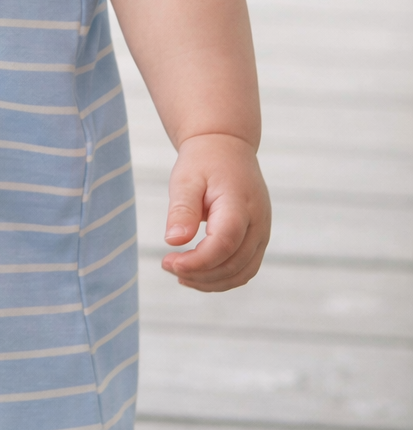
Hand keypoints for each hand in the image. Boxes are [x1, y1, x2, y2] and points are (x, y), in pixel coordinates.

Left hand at [162, 132, 270, 290]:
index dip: (198, 261)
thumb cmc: (204, 162)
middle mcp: (258, 222)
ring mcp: (262, 233)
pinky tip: (196, 274)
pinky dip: (222, 278)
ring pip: (242, 273)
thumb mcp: (185, 178)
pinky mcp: (258, 239)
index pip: (224, 243)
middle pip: (234, 264)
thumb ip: (182, 209)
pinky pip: (244, 269)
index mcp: (239, 203)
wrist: (227, 148)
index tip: (169, 262)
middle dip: (199, 274)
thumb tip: (174, 241)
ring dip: (210, 282)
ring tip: (179, 274)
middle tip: (167, 266)